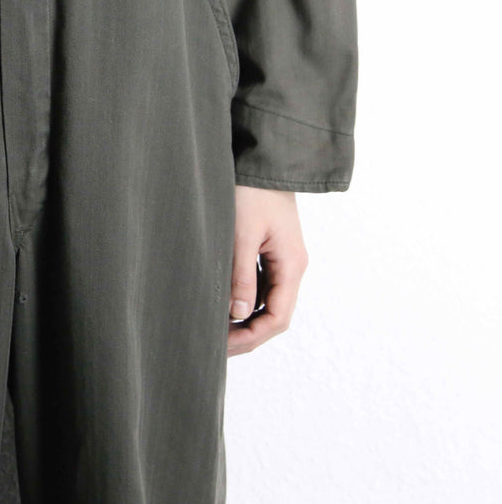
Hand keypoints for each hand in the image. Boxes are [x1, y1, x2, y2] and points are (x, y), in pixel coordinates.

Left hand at [227, 186, 307, 356]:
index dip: (250, 337)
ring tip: (212, 329)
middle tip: (213, 345)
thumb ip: (240, 275)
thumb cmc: (252, 191)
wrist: (263, 158)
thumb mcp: (241, 233)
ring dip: (243, 319)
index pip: (277, 317)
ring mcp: (281, 258)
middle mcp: (291, 265)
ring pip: (266, 301)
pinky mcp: (268, 249)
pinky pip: (259, 284)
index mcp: (291, 265)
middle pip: (273, 314)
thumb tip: (238, 314)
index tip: (221, 346)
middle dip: (246, 334)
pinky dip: (242, 299)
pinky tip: (220, 304)